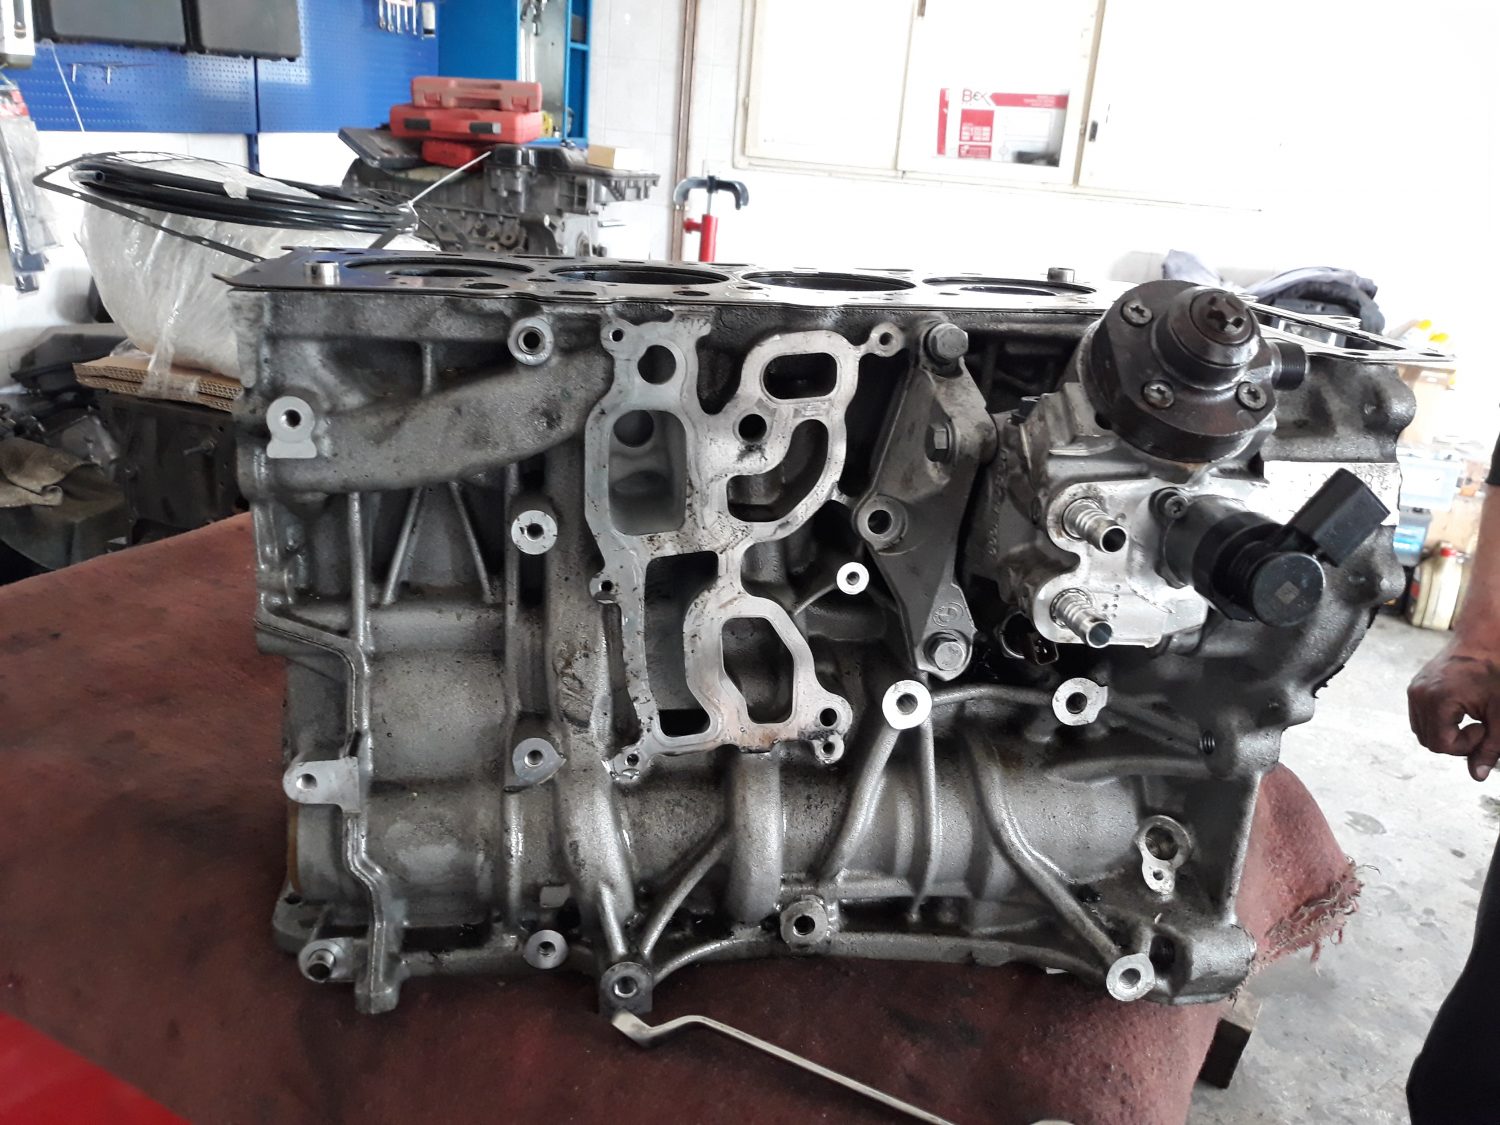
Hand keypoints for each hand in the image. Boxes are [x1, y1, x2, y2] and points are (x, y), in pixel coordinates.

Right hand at [1409, 637, 1499, 779]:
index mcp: (1437, 701)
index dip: (1465, 746)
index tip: (1484, 727)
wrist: (1484, 639)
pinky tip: (1460, 709)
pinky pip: (1421, 715)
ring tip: (1469, 717)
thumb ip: (1490, 747)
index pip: (1440, 745)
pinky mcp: (1416, 686)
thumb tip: (1477, 776)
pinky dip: (1439, 720)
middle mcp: (1418, 695)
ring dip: (1445, 732)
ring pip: (1422, 730)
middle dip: (1454, 742)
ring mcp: (1414, 690)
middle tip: (1479, 726)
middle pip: (1428, 740)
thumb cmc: (1495, 672)